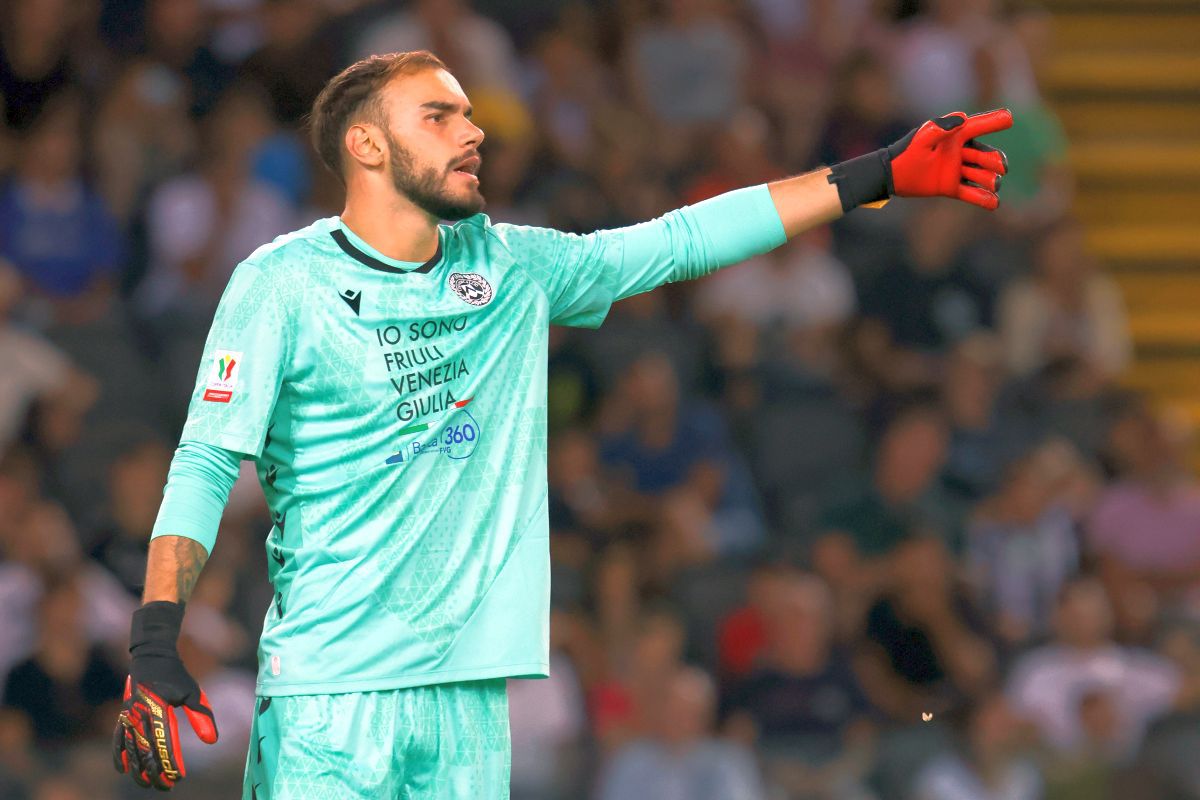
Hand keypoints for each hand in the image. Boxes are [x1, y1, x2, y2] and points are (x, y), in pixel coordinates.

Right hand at [113, 602, 217, 789]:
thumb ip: (201, 717)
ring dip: (138, 769)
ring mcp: (129, 715)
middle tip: (165, 786)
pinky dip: (119, 754)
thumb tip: (212, 741)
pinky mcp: (123, 715)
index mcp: (159, 709)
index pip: (165, 743)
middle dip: (155, 772)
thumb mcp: (193, 693)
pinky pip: (118, 738)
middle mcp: (140, 715)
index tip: (178, 777)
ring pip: (132, 749)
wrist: (151, 656)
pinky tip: (122, 769)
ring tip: (147, 784)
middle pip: (146, 751)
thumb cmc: (176, 675)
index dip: (171, 763)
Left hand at [886, 109, 1012, 208]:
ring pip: (982, 175)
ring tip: (992, 184)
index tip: (1010, 117)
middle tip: (1000, 167)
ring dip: (990, 180)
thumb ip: (940, 129)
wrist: (892, 175)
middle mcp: (960, 153)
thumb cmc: (906, 152)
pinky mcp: (951, 188)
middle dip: (995, 160)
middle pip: (986, 155)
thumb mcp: (922, 138)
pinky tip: (994, 203)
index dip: (994, 121)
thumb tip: (963, 117)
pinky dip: (984, 199)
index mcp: (955, 137)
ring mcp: (957, 171)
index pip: (978, 127)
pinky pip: (972, 194)